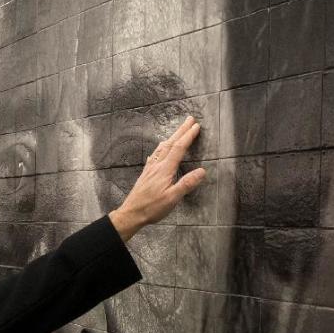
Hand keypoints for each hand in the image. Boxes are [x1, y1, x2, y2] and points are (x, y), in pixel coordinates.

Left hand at [109, 116, 206, 240]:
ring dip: (171, 137)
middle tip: (189, 120)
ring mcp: (150, 169)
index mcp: (165, 170)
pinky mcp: (146, 174)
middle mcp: (157, 165)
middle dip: (181, 131)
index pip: (179, 149)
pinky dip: (160, 148)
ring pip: (162, 148)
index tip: (196, 126)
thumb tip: (202, 171)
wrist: (131, 213)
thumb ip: (186, 184)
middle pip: (170, 144)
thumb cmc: (152, 208)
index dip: (188, 136)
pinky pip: (154, 156)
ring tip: (178, 131)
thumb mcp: (172, 199)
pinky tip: (159, 150)